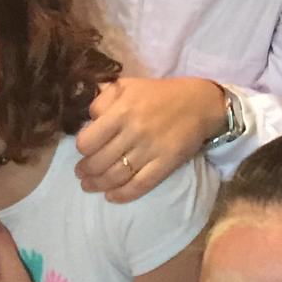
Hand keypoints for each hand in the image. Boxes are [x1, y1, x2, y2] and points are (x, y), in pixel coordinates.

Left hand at [74, 76, 224, 199]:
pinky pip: (140, 185)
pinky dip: (123, 195)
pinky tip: (111, 196)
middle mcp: (134, 132)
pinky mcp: (166, 164)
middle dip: (86, 171)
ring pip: (116, 176)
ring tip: (90, 186)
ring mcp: (150, 150)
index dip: (82, 149)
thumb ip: (104, 99)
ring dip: (98, 185)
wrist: (199, 103)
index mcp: (122, 111)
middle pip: (99, 162)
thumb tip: (89, 120)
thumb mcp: (127, 85)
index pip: (88, 141)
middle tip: (82, 173)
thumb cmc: (159, 94)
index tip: (82, 151)